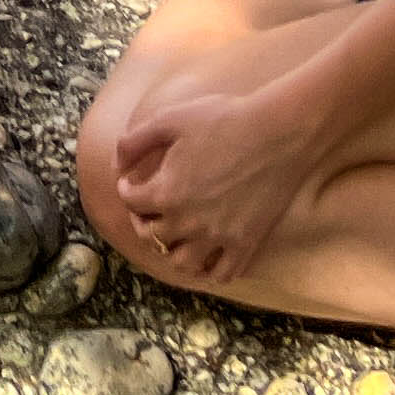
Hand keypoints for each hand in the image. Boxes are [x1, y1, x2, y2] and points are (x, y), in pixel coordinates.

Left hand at [106, 86, 321, 289]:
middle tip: (148, 209)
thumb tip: (117, 164)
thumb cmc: (224, 120)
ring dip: (172, 251)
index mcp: (166, 193)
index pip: (132, 202)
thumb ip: (134, 142)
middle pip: (152, 237)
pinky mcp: (246, 244)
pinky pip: (222, 274)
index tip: (132, 183)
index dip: (127, 190)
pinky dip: (210, 269)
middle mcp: (189, 222)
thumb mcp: (169, 120)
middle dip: (143, 221)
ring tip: (175, 235)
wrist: (278, 134)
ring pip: (183, 263)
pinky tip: (208, 253)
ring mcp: (219, 238)